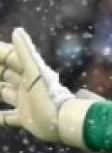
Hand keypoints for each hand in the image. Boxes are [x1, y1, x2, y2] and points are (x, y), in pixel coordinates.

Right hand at [0, 28, 91, 147]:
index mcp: (29, 72)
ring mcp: (25, 101)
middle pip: (5, 73)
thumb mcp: (35, 72)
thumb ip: (26, 53)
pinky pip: (8, 118)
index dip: (0, 52)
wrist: (64, 122)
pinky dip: (0, 117)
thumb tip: (17, 30)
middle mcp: (26, 86)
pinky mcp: (25, 118)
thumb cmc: (50, 96)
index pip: (10, 57)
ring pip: (4, 92)